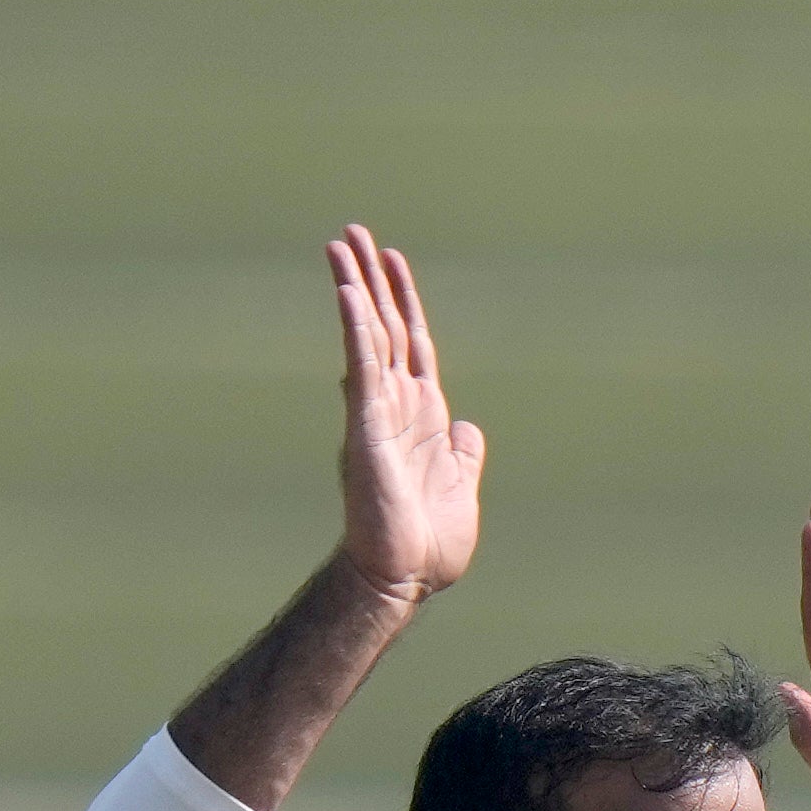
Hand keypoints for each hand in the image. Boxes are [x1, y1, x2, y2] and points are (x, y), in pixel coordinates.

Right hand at [326, 226, 480, 603]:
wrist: (404, 578)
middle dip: (371, 279)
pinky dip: (358, 329)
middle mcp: (395, 406)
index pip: (411, 344)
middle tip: (354, 233)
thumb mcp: (460, 488)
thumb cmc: (428, 544)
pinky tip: (351, 293)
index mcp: (421, 416)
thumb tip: (468, 428)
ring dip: (356, 289)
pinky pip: (363, 368)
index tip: (393, 261)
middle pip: (383, 327)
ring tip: (342, 245)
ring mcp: (377, 413)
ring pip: (367, 337)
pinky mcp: (366, 427)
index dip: (404, 302)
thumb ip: (463, 454)